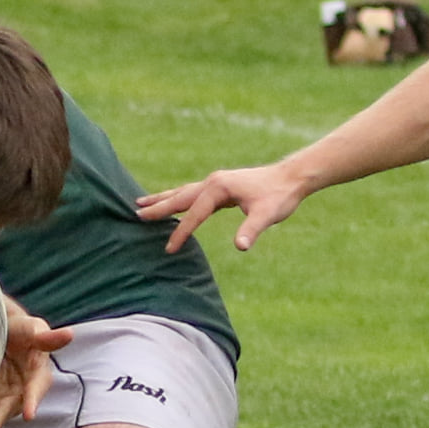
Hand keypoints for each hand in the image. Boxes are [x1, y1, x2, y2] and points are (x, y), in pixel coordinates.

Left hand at [0, 306, 72, 427]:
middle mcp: (21, 390)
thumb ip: (47, 337)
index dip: (33, 400)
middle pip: (9, 408)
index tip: (30, 415)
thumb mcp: (33, 329)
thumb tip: (70, 334)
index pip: (36, 388)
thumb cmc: (22, 330)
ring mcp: (3, 395)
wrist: (1, 331)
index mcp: (37, 374)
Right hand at [136, 161, 305, 252]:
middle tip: (136, 215)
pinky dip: (178, 199)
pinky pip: (192, 194)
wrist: (291, 178)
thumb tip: (241, 246)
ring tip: (142, 203)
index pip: (194, 213)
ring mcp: (215, 182)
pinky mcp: (220, 187)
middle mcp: (212, 182)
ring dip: (163, 199)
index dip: (181, 232)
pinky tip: (173, 203)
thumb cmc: (279, 196)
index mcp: (218, 187)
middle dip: (158, 207)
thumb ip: (252, 229)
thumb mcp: (267, 215)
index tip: (169, 249)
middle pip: (179, 197)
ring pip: (182, 192)